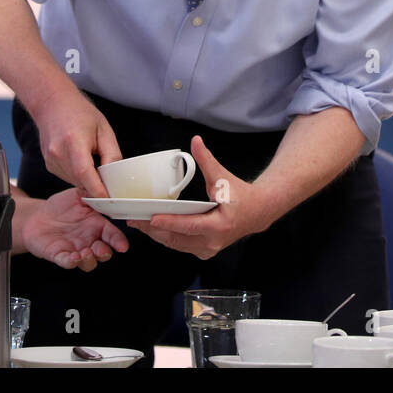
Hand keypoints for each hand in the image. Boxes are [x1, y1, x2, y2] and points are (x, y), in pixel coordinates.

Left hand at [20, 188, 129, 270]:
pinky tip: (73, 257)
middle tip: (100, 249)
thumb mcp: (78, 194)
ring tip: (85, 252)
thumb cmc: (61, 206)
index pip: (112, 236)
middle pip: (104, 253)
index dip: (119, 242)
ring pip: (89, 263)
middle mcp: (89, 241)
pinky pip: (68, 263)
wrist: (39, 215)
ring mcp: (75, 250)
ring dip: (90, 260)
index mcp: (97, 226)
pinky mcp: (60, 256)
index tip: (122, 246)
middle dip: (105, 254)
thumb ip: (91, 193)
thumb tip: (104, 190)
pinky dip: (72, 263)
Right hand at [31, 90, 120, 198]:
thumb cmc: (80, 113)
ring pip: (74, 182)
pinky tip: (81, 159)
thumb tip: (116, 176)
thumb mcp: (104, 130)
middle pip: (80, 181)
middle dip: (96, 186)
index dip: (98, 190)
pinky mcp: (49, 164)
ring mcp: (51, 160)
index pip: (85, 174)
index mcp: (74, 142)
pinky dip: (78, 175)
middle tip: (109, 183)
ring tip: (92, 161)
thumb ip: (112, 154)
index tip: (110, 199)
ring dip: (87, 180)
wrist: (52, 103)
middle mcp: (58, 153)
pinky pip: (67, 177)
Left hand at [127, 136, 276, 258]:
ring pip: (177, 245)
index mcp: (219, 225)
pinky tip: (154, 229)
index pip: (188, 225)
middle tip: (135, 220)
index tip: (151, 218)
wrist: (257, 212)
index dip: (168, 222)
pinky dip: (167, 237)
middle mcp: (213, 242)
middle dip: (154, 230)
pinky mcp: (205, 251)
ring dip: (157, 235)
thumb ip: (207, 160)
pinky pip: (181, 246)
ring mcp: (209, 249)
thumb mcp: (222, 177)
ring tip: (139, 224)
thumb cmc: (240, 195)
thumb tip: (196, 140)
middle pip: (177, 239)